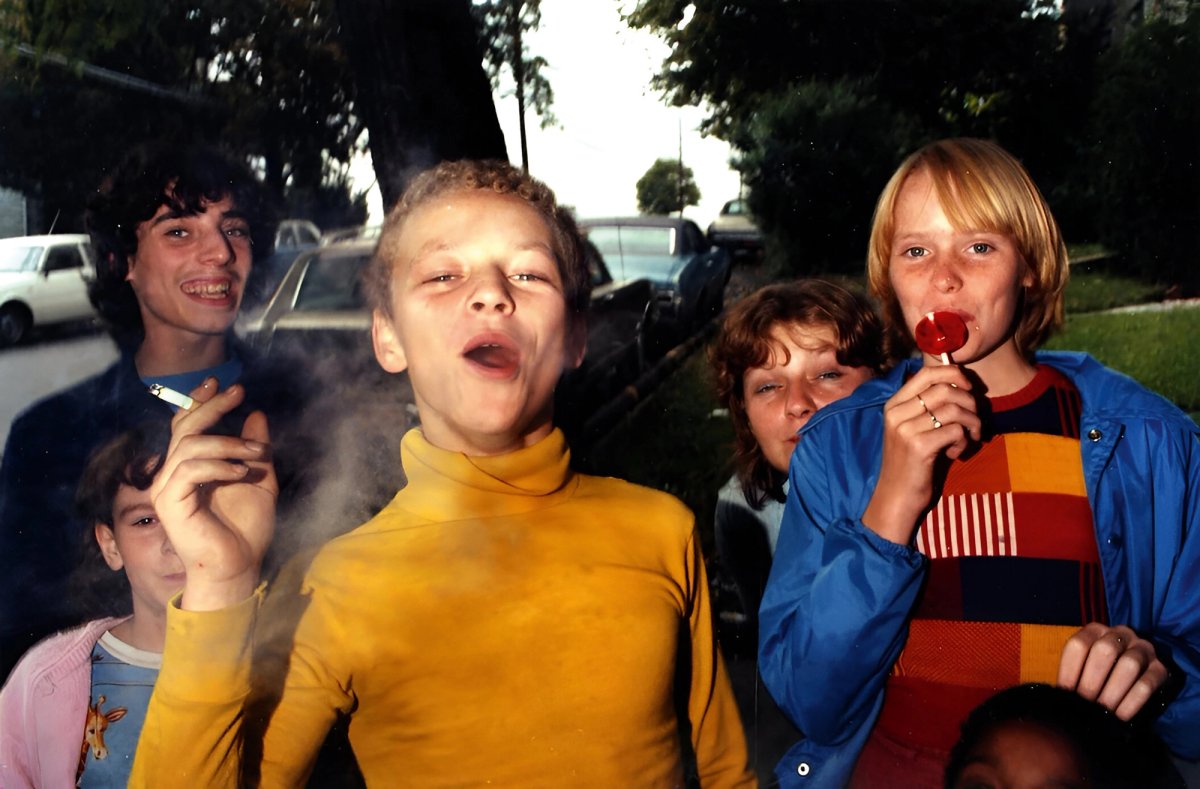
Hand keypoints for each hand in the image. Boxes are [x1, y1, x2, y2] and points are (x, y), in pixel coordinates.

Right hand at [150, 379, 276, 610]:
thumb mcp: (260, 478)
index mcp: (190, 467)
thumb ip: (256, 448)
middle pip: (183, 428)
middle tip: (237, 393)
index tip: (221, 383)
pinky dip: (219, 465)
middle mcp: (172, 475)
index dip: (199, 401)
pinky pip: (190, 470)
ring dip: (227, 442)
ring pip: (189, 446)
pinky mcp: (170, 504)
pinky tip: (241, 472)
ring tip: (255, 453)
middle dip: (211, 406)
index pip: (186, 426)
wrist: (240, 566)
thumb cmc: (247, 528)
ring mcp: (168, 489)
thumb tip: (256, 415)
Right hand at [862, 365, 981, 543]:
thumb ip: (928, 406)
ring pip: (954, 409)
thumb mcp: (913, 428)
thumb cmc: (910, 462)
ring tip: (969, 438)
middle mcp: (896, 412)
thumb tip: (961, 382)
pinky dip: (964, 441)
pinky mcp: (918, 446)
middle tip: (974, 422)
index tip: (969, 387)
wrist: (896, 496)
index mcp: (894, 404)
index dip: (954, 373)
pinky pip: (955, 431)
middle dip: (970, 402)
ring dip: (971, 423)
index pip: (927, 373)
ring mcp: (905, 429)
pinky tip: (955, 453)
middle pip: (945, 389)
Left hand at [1058, 623, 1168, 719]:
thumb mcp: (1082, 668)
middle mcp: (1120, 634)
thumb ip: (1071, 676)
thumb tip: (1061, 697)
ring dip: (1113, 692)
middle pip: (1105, 650)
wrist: (1131, 679)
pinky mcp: (1160, 668)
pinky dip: (1132, 702)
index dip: (1070, 670)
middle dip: (1092, 681)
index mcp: (1095, 630)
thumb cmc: (1098, 674)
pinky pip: (1147, 683)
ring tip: (1103, 710)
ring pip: (1129, 665)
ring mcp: (1143, 648)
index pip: (1079, 644)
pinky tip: (1120, 715)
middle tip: (1086, 703)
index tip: (1067, 692)